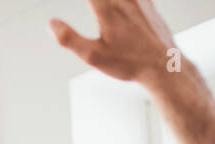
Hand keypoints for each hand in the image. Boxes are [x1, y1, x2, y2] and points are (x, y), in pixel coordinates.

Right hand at [49, 0, 176, 86]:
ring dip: (106, 0)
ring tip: (99, 4)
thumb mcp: (93, 56)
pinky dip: (125, 0)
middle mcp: (124, 0)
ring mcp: (139, 0)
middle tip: (94, 4)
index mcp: (108, 11)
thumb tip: (51, 24)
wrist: (163, 65)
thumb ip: (69, 39)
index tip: (77, 3)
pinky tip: (123, 4)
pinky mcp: (149, 4)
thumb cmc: (129, 63)